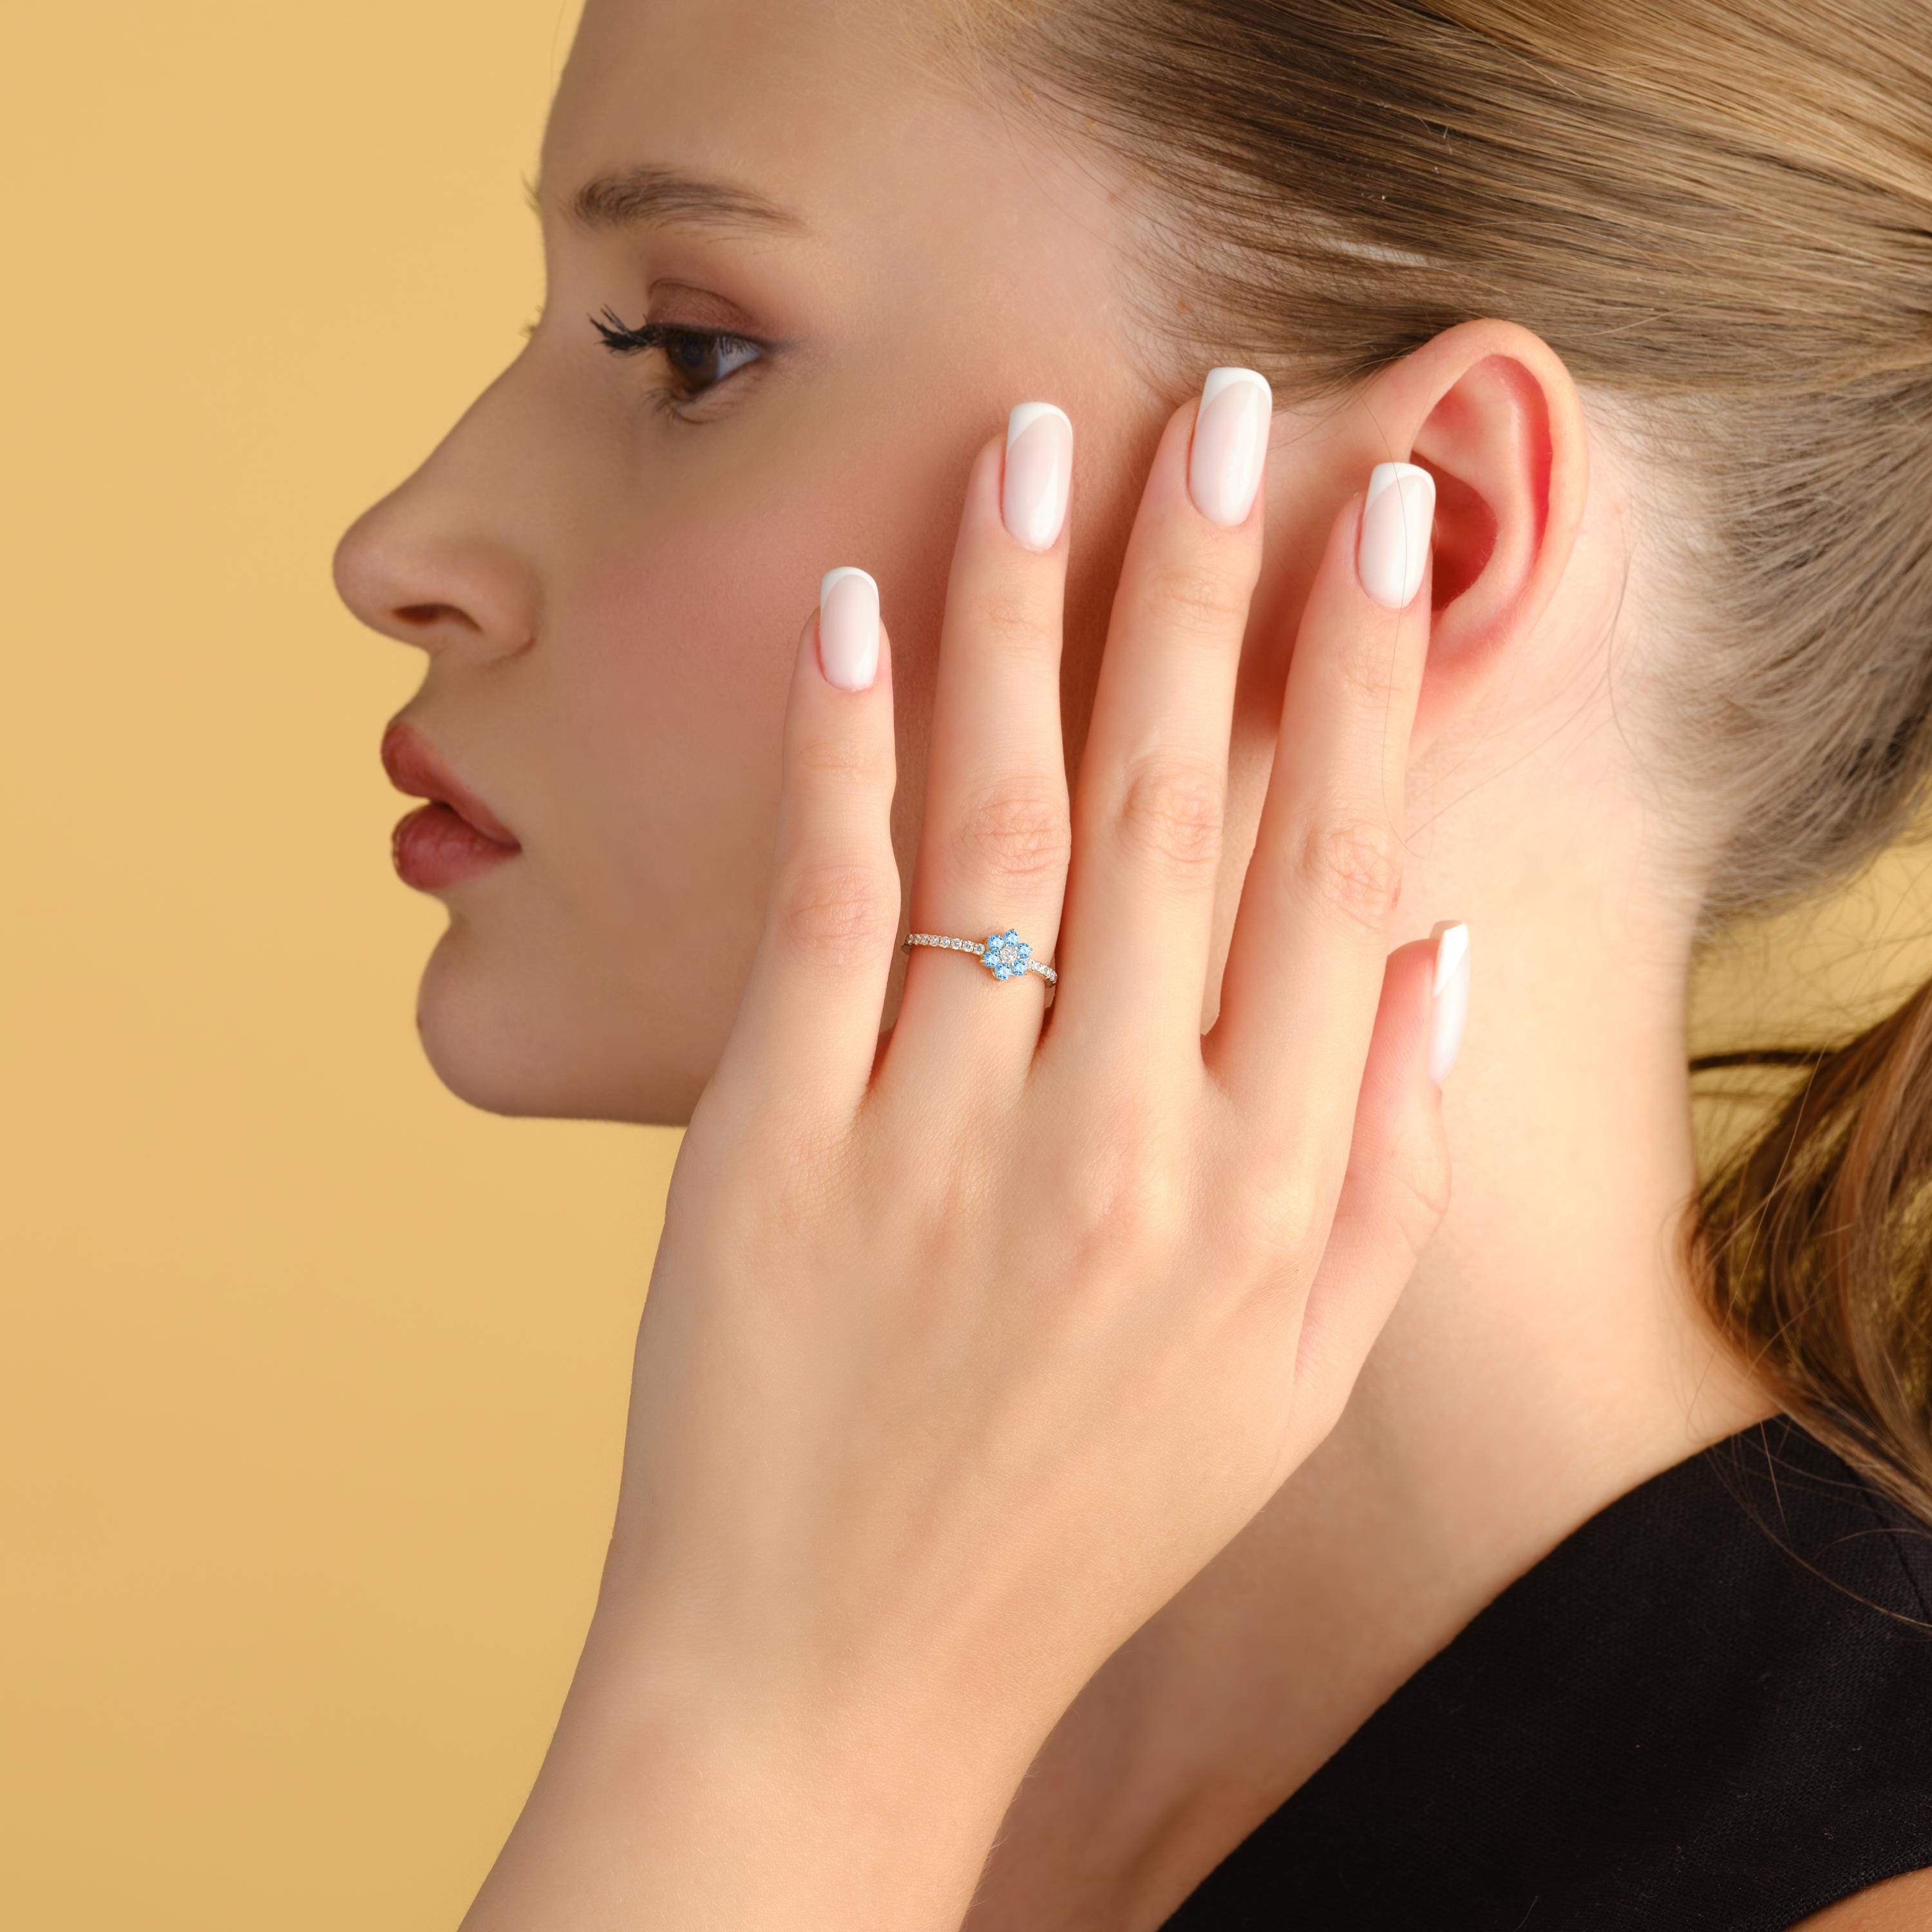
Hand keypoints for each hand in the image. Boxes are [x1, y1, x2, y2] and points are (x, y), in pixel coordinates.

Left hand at [463, 375, 1457, 1929]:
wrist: (843, 1665)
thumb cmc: (1084, 1516)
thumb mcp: (1294, 1378)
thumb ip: (1383, 1161)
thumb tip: (1430, 944)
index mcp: (1260, 1191)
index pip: (1332, 867)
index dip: (1363, 674)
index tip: (1378, 520)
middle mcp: (1116, 1140)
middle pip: (1177, 803)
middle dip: (1207, 584)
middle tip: (1225, 407)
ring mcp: (936, 1134)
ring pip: (1003, 819)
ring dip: (1023, 613)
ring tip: (1038, 444)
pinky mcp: (773, 1144)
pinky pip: (823, 909)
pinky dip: (838, 746)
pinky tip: (848, 605)